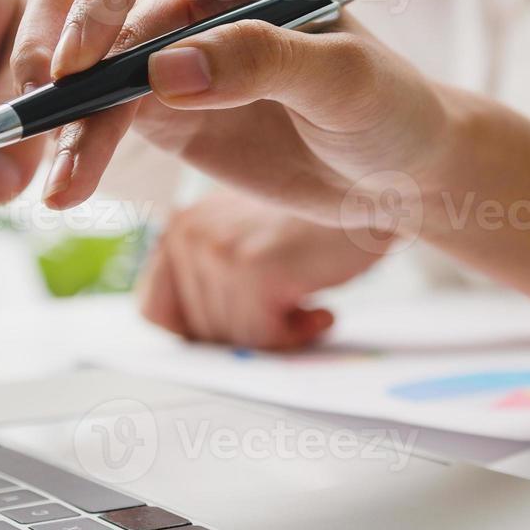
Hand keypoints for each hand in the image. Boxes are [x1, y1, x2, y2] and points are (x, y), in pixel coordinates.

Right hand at [29, 0, 457, 233]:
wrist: (403, 177)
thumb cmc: (392, 110)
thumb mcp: (344, 82)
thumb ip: (261, 63)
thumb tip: (164, 70)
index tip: (81, 62)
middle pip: (89, 5)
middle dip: (57, 58)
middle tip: (45, 116)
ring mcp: (171, 57)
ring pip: (87, 76)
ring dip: (63, 124)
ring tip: (59, 187)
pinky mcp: (164, 114)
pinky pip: (102, 124)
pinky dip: (79, 154)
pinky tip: (66, 192)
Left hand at [138, 191, 383, 348]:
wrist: (374, 192)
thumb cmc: (316, 222)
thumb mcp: (246, 238)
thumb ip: (210, 274)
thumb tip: (193, 335)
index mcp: (180, 225)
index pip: (155, 310)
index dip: (201, 329)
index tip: (245, 318)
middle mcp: (189, 233)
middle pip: (198, 332)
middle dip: (250, 333)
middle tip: (291, 310)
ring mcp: (219, 249)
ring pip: (233, 337)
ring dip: (279, 335)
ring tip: (308, 304)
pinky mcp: (255, 267)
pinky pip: (263, 337)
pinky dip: (298, 336)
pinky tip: (321, 311)